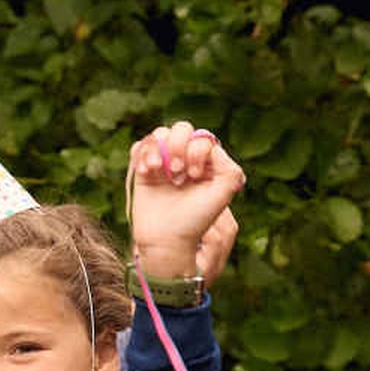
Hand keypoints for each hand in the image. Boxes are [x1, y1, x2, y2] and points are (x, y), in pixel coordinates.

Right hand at [127, 122, 246, 282]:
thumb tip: (213, 148)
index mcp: (206, 165)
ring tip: (158, 170)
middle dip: (178, 145)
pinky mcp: (144, 171)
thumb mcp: (223, 195)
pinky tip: (147, 171)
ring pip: (159, 134)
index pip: (202, 138)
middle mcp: (185, 161)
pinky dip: (142, 153)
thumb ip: (229, 169)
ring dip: (158, 148)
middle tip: (177, 173)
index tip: (193, 175)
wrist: (166, 242)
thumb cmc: (195, 221)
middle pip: (181, 129)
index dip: (196, 151)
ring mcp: (164, 165)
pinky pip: (140, 146)